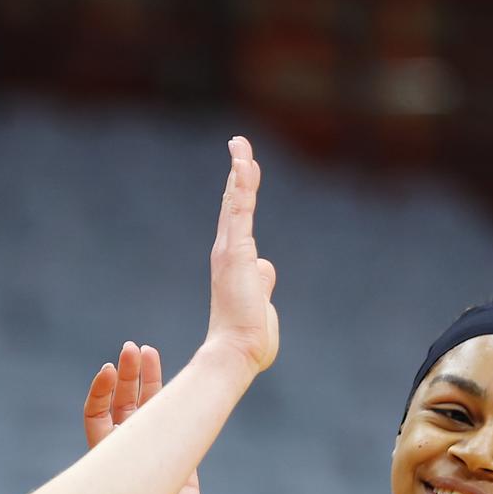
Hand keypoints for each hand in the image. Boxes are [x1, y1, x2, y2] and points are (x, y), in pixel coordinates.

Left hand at [83, 341, 204, 493]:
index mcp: (104, 462)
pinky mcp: (178, 464)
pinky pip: (175, 425)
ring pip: (148, 410)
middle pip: (122, 404)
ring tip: (148, 352)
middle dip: (126, 376)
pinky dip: (175, 403)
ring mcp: (153, 457)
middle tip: (132, 349)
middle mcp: (126, 455)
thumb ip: (112, 493)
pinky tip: (179, 382)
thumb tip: (101, 473)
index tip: (107, 372)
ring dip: (148, 381)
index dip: (100, 392)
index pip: (97, 416)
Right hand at [205, 136, 278, 374]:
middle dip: (237, 172)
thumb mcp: (262, 303)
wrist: (236, 352)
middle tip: (238, 144)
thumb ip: (263, 282)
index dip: (239, 195)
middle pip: (233, 203)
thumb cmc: (249, 338)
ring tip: (241, 142)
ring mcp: (229, 250)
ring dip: (240, 169)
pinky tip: (243, 161)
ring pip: (236, 201)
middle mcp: (227, 252)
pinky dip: (241, 184)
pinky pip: (239, 209)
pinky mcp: (236, 251)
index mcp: (234, 264)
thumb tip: (266, 268)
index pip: (238, 221)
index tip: (243, 172)